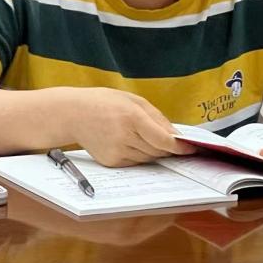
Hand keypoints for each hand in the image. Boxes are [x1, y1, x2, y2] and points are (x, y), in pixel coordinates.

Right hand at [63, 87, 195, 166]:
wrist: (71, 114)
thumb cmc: (102, 102)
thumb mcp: (131, 99)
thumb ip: (156, 117)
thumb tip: (176, 136)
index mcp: (131, 117)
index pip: (164, 141)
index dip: (181, 147)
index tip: (191, 149)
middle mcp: (124, 136)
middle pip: (159, 151)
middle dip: (167, 148)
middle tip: (169, 142)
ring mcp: (117, 151)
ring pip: (148, 158)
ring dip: (152, 151)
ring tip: (140, 136)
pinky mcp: (111, 161)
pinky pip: (134, 162)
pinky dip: (138, 155)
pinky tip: (127, 142)